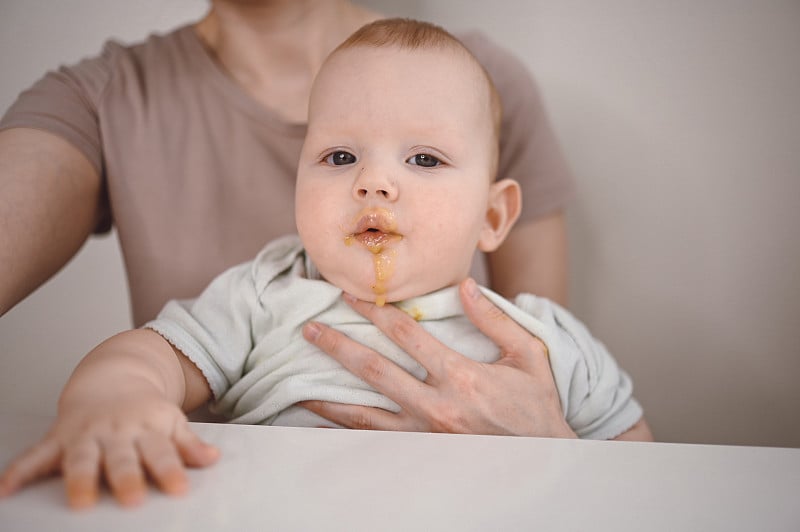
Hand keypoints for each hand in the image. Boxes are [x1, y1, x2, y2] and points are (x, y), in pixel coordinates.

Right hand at [0, 395, 218, 508]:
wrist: (112, 377)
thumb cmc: (144, 410)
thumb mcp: (170, 421)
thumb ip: (188, 444)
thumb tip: (213, 460)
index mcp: (146, 428)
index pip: (161, 452)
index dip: (171, 471)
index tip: (180, 490)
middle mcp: (116, 432)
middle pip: (122, 458)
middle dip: (126, 478)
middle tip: (132, 501)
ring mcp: (86, 434)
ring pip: (81, 459)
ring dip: (80, 480)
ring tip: (80, 503)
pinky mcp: (59, 438)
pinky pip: (36, 455)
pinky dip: (19, 471)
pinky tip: (6, 490)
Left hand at [300, 278, 576, 437]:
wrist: (545, 460)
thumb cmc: (537, 406)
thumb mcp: (528, 355)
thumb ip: (495, 320)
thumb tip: (465, 285)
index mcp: (462, 377)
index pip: (406, 335)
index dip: (375, 311)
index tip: (351, 295)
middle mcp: (437, 407)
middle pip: (374, 371)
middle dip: (338, 347)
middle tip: (310, 329)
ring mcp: (425, 436)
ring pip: (365, 415)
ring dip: (329, 398)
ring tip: (297, 385)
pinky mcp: (421, 455)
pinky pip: (374, 445)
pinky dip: (345, 436)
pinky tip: (321, 430)